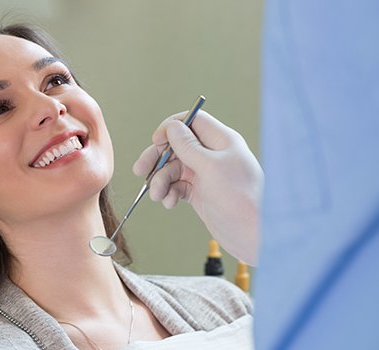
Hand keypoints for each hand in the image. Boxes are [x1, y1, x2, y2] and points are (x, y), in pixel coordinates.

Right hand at [133, 110, 262, 264]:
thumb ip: (188, 146)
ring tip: (158, 196)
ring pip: (173, 169)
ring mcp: (206, 174)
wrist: (252, 234)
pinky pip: (177, 186)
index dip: (171, 128)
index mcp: (221, 141)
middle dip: (157, 158)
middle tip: (140, 170)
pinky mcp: (200, 192)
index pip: (192, 121)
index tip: (156, 141)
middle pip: (176, 146)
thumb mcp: (210, 167)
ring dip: (161, 181)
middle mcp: (212, 155)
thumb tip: (172, 128)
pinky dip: (170, 193)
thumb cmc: (240, 198)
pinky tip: (170, 203)